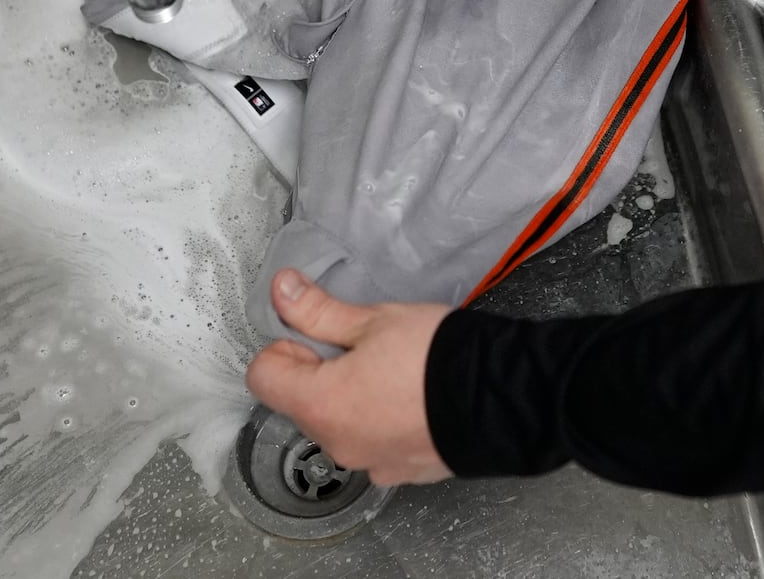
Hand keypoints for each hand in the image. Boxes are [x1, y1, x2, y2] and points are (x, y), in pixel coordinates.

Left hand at [245, 269, 454, 486]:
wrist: (500, 397)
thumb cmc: (436, 357)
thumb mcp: (374, 320)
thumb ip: (319, 310)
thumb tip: (281, 290)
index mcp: (320, 405)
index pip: (263, 376)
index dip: (287, 347)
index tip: (320, 335)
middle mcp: (337, 444)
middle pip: (302, 402)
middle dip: (323, 372)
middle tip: (367, 348)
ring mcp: (370, 464)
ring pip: (339, 424)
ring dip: (353, 399)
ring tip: (396, 373)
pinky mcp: (400, 473)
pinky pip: (374, 445)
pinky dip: (383, 423)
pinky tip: (413, 401)